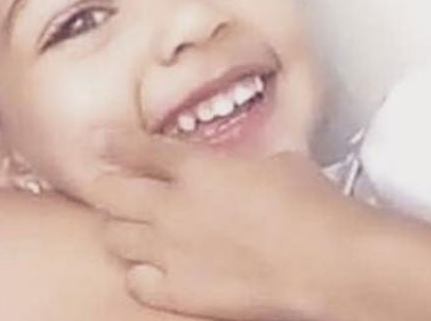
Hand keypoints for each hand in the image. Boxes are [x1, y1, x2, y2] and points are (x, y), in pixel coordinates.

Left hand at [84, 131, 372, 320]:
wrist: (330, 261)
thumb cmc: (314, 206)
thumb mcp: (279, 159)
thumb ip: (246, 155)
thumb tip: (246, 152)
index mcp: (196, 167)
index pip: (135, 148)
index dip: (112, 142)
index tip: (100, 140)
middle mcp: (172, 206)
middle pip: (106, 190)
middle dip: (104, 186)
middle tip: (109, 188)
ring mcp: (171, 250)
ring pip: (113, 236)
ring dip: (120, 230)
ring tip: (133, 230)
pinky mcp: (181, 290)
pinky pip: (135, 281)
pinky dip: (139, 275)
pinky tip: (154, 270)